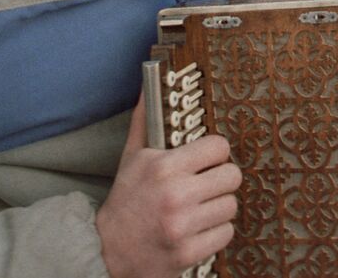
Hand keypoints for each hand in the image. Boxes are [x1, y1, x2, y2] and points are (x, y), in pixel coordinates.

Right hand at [96, 91, 242, 277]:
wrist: (105, 252)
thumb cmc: (126, 199)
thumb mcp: (132, 158)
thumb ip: (145, 121)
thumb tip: (149, 85)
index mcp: (164, 166)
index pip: (219, 146)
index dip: (215, 153)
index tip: (207, 160)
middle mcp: (175, 195)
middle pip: (233, 176)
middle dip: (221, 180)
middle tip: (207, 185)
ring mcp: (182, 226)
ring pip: (231, 206)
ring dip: (218, 208)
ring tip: (199, 209)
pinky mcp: (188, 253)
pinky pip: (226, 233)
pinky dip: (215, 232)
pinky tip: (197, 229)